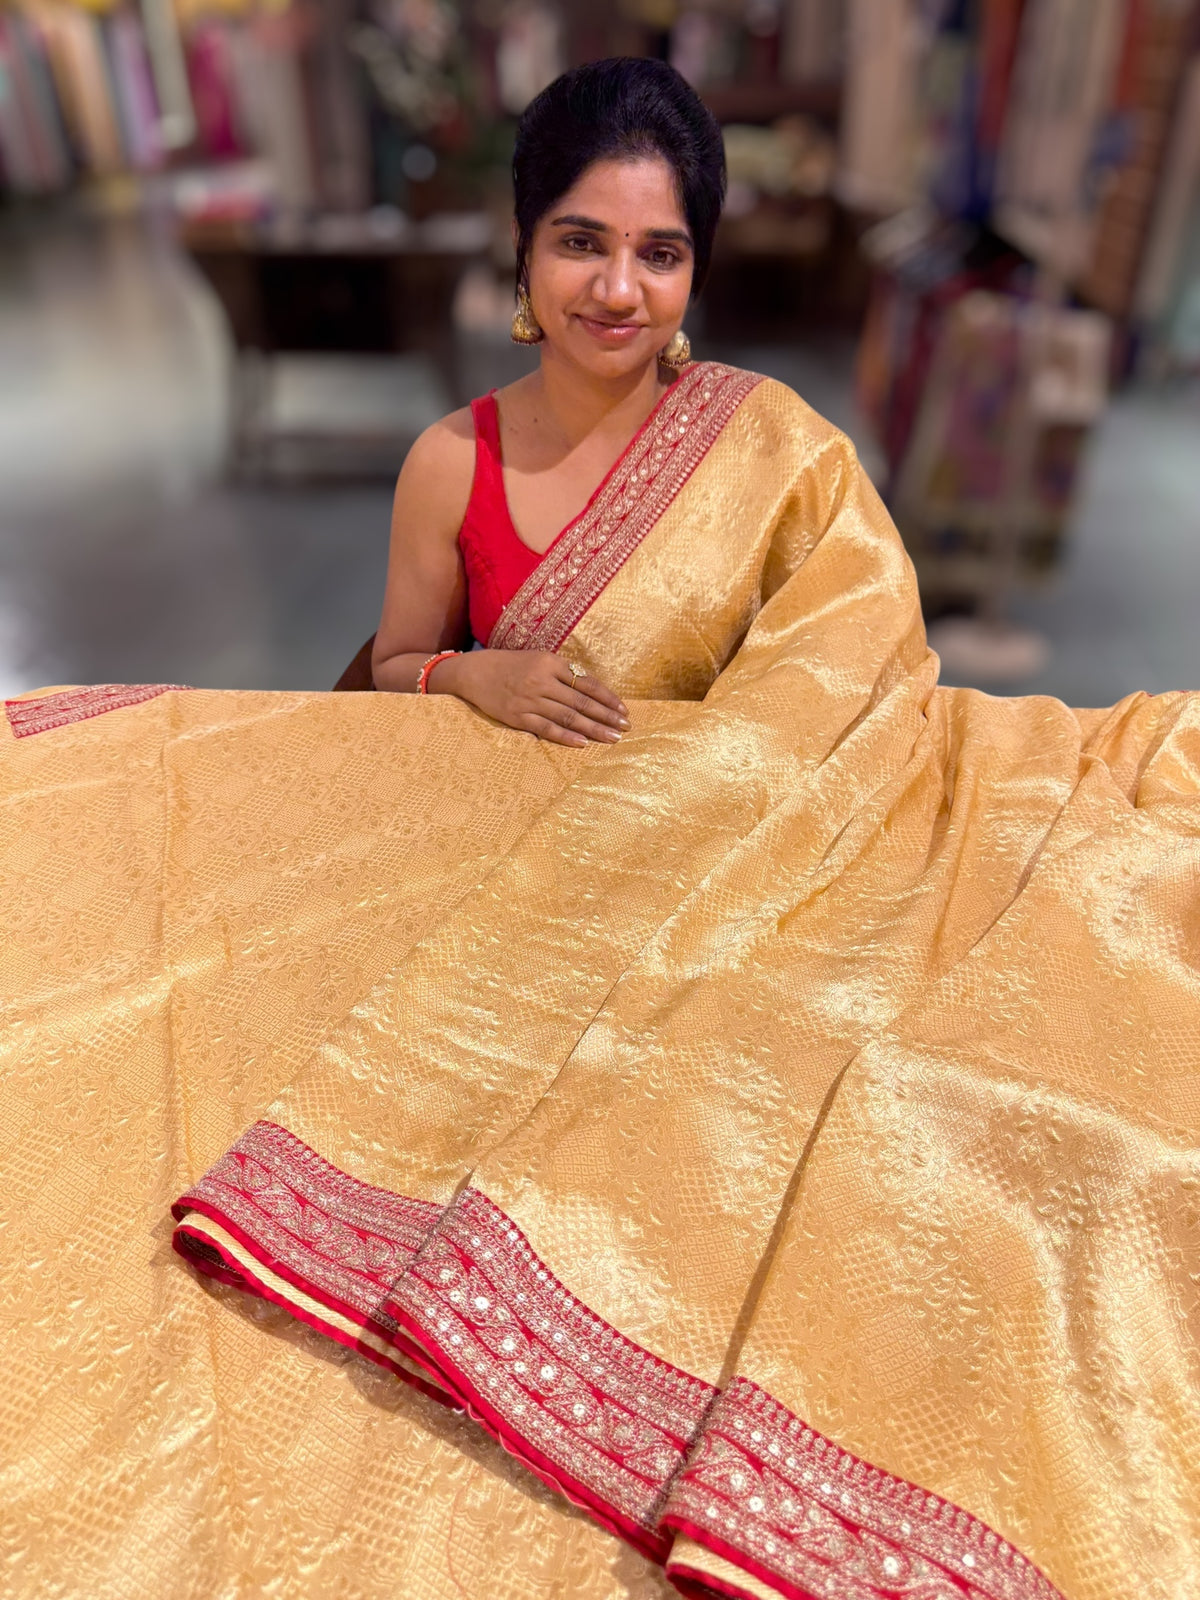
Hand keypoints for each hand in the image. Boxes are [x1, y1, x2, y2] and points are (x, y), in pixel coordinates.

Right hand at [437, 651, 629, 746]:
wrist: (473, 672)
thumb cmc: (509, 665)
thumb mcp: (537, 659)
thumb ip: (562, 672)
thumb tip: (590, 690)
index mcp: (550, 662)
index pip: (587, 682)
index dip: (608, 698)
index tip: (624, 710)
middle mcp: (542, 680)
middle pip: (581, 702)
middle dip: (606, 716)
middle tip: (626, 727)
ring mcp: (529, 700)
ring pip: (568, 716)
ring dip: (593, 729)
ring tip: (612, 738)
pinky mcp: (517, 716)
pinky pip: (546, 728)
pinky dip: (565, 737)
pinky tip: (583, 744)